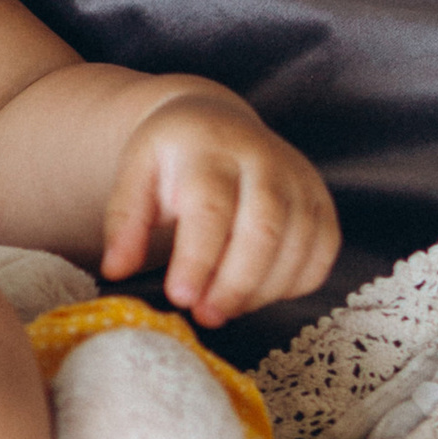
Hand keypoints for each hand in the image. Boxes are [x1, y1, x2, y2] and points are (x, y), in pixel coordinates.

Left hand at [99, 92, 337, 326]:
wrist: (217, 122)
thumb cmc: (173, 156)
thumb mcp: (136, 173)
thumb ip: (124, 219)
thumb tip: (115, 270)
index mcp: (212, 149)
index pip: (211, 208)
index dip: (198, 258)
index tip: (179, 297)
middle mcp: (266, 160)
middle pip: (264, 230)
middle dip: (235, 284)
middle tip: (205, 316)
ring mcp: (301, 180)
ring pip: (297, 245)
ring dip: (262, 291)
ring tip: (223, 308)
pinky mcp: (322, 202)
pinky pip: (322, 253)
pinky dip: (294, 284)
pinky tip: (257, 293)